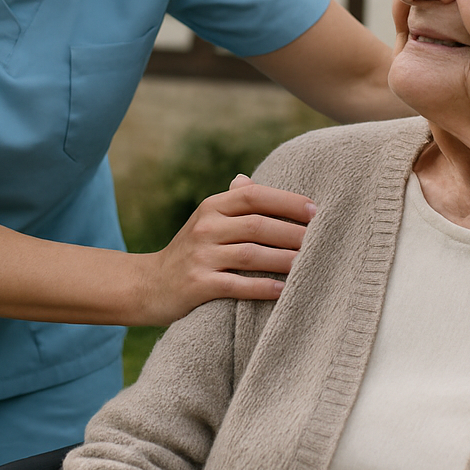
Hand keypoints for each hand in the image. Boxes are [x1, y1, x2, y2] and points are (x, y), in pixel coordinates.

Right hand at [138, 175, 316, 325]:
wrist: (148, 285)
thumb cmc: (191, 252)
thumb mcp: (207, 221)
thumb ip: (233, 203)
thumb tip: (253, 179)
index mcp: (212, 207)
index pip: (253, 195)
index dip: (286, 200)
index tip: (315, 210)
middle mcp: (205, 227)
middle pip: (258, 225)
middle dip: (293, 232)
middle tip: (321, 241)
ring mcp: (201, 256)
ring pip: (251, 254)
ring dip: (284, 260)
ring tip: (309, 264)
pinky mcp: (198, 285)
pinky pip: (238, 285)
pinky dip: (263, 287)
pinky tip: (284, 290)